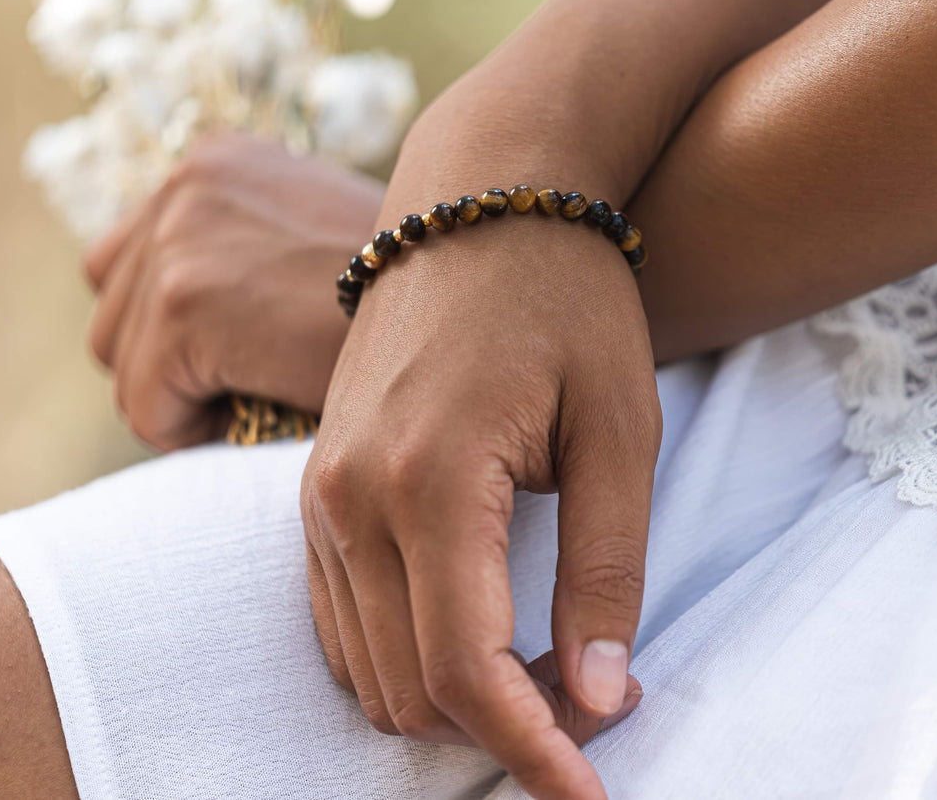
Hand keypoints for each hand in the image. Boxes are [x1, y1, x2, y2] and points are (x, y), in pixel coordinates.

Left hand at [83, 132, 383, 449]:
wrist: (472, 311)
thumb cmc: (404, 303)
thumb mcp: (312, 244)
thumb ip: (242, 252)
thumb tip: (176, 311)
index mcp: (214, 160)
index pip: (126, 270)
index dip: (182, 335)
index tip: (257, 350)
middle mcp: (185, 181)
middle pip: (110, 319)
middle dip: (174, 370)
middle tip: (262, 381)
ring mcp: (179, 236)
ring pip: (121, 370)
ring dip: (186, 400)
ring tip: (267, 391)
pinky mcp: (184, 301)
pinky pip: (145, 410)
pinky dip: (199, 431)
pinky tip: (270, 404)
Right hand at [302, 216, 659, 798]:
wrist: (479, 197)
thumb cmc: (566, 299)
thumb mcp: (620, 429)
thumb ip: (606, 570)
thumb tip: (597, 700)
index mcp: (430, 480)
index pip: (465, 669)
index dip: (532, 751)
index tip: (590, 795)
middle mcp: (350, 497)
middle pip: (406, 687)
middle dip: (498, 733)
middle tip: (590, 721)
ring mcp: (318, 493)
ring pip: (362, 668)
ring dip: (448, 704)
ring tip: (544, 683)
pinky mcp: (316, 484)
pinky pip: (337, 618)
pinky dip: (400, 659)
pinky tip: (475, 642)